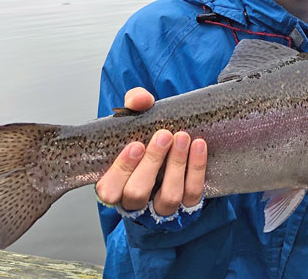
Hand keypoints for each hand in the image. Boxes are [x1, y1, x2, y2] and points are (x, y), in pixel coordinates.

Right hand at [95, 87, 207, 215]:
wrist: (172, 143)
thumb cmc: (146, 135)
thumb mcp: (136, 117)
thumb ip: (134, 103)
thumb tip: (141, 100)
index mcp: (114, 186)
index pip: (109, 191)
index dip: (121, 171)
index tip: (136, 145)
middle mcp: (135, 203)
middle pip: (137, 194)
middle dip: (151, 164)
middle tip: (164, 136)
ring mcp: (161, 208)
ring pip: (168, 197)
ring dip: (176, 166)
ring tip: (182, 137)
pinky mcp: (187, 206)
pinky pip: (192, 193)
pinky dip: (196, 169)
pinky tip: (198, 145)